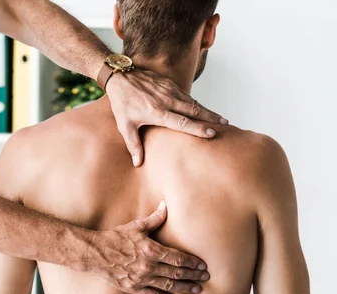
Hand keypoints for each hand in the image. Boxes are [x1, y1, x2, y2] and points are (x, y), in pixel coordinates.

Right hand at [90, 201, 209, 293]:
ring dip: (185, 288)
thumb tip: (166, 205)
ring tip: (198, 290)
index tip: (203, 265)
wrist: (95, 254)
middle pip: (177, 273)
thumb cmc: (116, 238)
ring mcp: (141, 279)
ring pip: (169, 285)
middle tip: (206, 278)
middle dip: (193, 276)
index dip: (192, 262)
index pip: (178, 258)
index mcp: (151, 250)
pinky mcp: (134, 288)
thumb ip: (154, 219)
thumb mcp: (136, 226)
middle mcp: (148, 266)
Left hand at [106, 69, 227, 166]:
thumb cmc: (122, 103)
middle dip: (211, 118)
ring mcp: (169, 90)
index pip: (182, 122)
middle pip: (194, 110)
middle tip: (226, 125)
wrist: (120, 76)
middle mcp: (166, 100)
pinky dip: (198, 103)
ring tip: (221, 119)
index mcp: (157, 112)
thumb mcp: (125, 126)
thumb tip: (138, 164)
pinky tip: (205, 110)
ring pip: (193, 102)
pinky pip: (187, 96)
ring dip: (208, 110)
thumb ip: (133, 145)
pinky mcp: (169, 84)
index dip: (198, 129)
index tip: (212, 133)